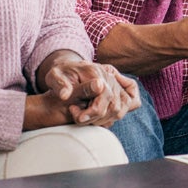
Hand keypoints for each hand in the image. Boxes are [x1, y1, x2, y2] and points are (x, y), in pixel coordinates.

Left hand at [25, 53, 140, 129]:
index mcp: (94, 71)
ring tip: (89, 118)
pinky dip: (125, 109)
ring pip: (123, 107)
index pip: (104, 95)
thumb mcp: (54, 77)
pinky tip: (105, 116)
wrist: (67, 69)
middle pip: (115, 105)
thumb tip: (65, 94)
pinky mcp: (119, 87)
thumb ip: (60, 85)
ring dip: (107, 118)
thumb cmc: (60, 74)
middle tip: (80, 118)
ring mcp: (116, 81)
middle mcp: (109, 75)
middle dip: (97, 118)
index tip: (79, 117)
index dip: (93, 111)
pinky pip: (132, 100)